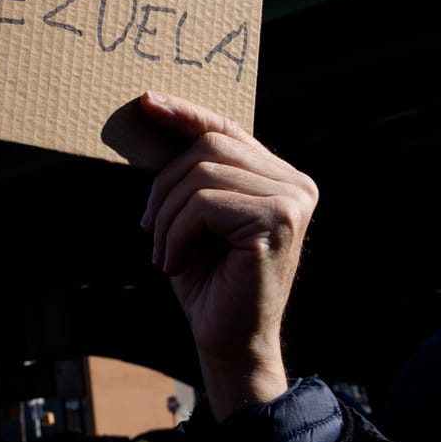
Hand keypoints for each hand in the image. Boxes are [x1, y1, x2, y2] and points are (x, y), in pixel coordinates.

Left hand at [137, 92, 316, 417]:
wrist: (228, 340)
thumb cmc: (208, 279)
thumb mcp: (192, 215)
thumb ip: (188, 170)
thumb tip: (152, 112)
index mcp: (279, 177)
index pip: (227, 129)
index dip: (184, 113)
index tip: (145, 101)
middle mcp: (295, 183)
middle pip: (209, 146)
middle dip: (165, 186)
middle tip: (149, 229)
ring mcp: (291, 200)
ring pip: (201, 174)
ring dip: (167, 217)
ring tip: (166, 253)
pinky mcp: (277, 222)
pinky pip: (203, 204)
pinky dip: (177, 234)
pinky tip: (178, 263)